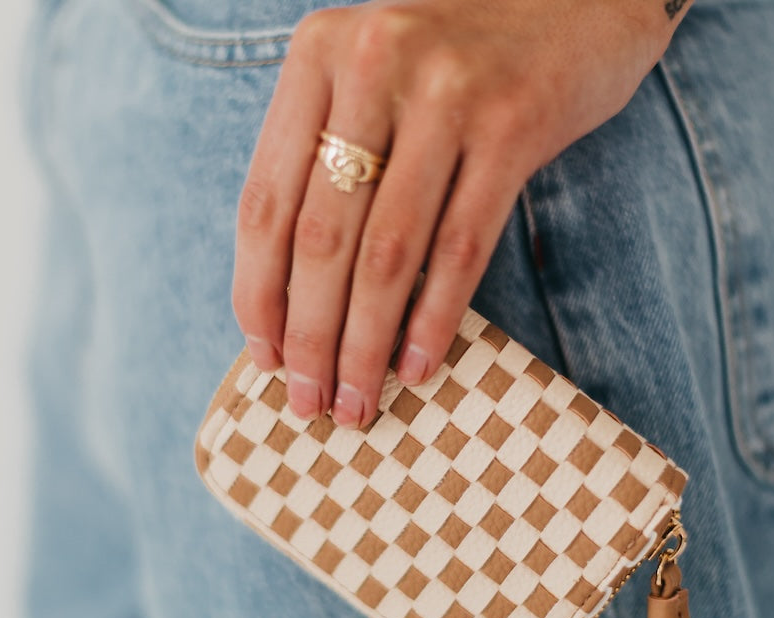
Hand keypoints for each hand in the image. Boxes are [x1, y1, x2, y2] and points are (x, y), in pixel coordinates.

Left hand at [232, 0, 691, 427]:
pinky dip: (435, 318)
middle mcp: (372, 64)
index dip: (259, 294)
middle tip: (309, 404)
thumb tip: (301, 295)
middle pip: (321, 238)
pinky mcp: (513, 125)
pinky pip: (462, 247)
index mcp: (317, 57)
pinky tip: (419, 366)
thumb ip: (335, 160)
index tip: (264, 359)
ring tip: (358, 402)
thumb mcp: (377, 84)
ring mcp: (446, 94)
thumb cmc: (464, 58)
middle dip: (310, 337)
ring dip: (366, 344)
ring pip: (388, 253)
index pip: (264, 202)